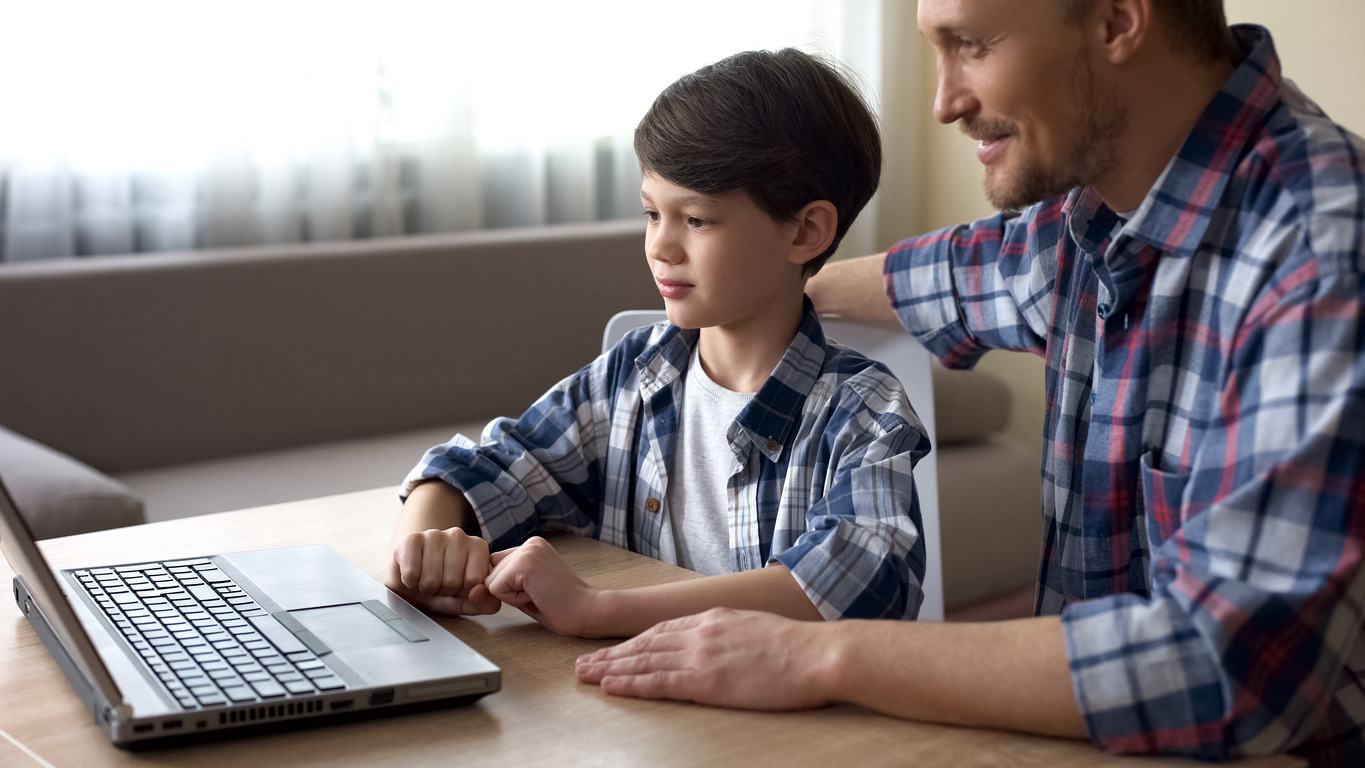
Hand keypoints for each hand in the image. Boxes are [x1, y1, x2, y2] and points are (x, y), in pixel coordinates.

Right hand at [386, 527, 500, 615]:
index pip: (475, 581)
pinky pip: (412, 574)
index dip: (463, 592)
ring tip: (427, 579)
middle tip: (439, 584)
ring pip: (431, 579)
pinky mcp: (411, 539)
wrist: (413, 576)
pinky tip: (414, 574)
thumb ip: (485, 602)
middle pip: (452, 581)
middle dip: (443, 591)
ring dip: (426, 588)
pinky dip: (410, 582)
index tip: (458, 587)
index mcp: (478, 547)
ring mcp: (434, 534)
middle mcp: (458, 535)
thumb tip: (478, 592)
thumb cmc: (442, 586)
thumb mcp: (467, 600)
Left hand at [485, 536, 602, 636]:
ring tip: (539, 595)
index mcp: (532, 546)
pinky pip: (496, 588)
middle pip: (491, 573)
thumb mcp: (526, 591)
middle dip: (508, 592)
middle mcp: (529, 543)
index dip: (509, 588)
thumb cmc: (562, 607)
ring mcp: (527, 550)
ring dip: (511, 596)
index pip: (496, 568)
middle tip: (540, 595)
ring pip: (492, 581)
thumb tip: (471, 588)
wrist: (588, 612)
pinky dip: (513, 599)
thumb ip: (501, 585)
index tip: (538, 592)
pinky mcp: (524, 563)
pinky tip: (537, 596)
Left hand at [575, 608, 830, 709]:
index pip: (663, 629)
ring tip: (585, 675)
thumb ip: (732, 634)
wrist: (818, 654)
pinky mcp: (706, 680)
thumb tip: (723, 647)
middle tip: (584, 663)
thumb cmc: (800, 647)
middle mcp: (701, 631)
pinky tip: (611, 686)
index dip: (634, 642)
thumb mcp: (757, 628)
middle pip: (645, 643)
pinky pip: (659, 682)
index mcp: (714, 618)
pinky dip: (631, 684)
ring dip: (611, 669)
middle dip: (612, 654)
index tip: (615, 650)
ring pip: (644, 661)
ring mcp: (701, 654)